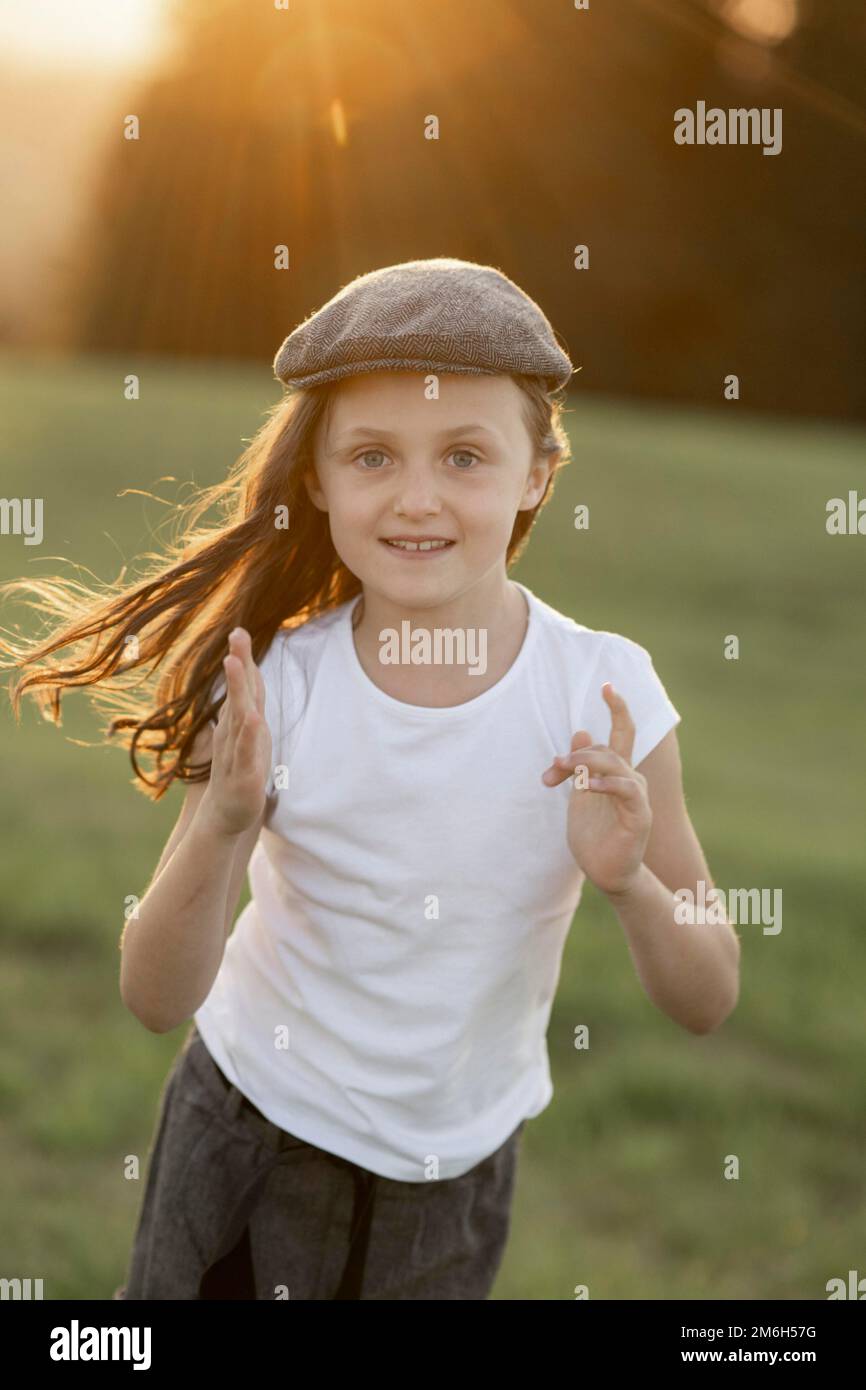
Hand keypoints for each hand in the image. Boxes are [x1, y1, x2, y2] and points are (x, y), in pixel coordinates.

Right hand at [200, 627, 271, 837]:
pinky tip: (252, 718)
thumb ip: (246, 708)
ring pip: (238, 717)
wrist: (225, 817)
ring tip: (234, 663)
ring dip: (237, 690)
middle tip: (235, 635)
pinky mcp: (244, 775)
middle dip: (238, 663)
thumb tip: (247, 681)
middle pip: (238, 694)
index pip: (243, 687)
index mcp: (238, 724)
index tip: (239, 630)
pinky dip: (249, 734)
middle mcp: (234, 733)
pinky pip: (246, 751)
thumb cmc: (237, 773)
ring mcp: (236, 752)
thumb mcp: (245, 737)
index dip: (242, 660)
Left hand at [541, 683, 651, 896]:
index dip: (618, 708)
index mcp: (616, 772)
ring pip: (616, 764)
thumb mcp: (580, 794)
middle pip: (606, 748)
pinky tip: (589, 786)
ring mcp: (637, 797)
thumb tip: (581, 731)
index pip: (622, 732)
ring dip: (586, 762)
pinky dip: (608, 784)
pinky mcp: (639, 817)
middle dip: (574, 755)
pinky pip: (627, 792)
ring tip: (565, 769)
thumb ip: (580, 766)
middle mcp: (630, 779)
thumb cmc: (594, 835)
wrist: (606, 872)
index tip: (607, 685)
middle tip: (551, 770)